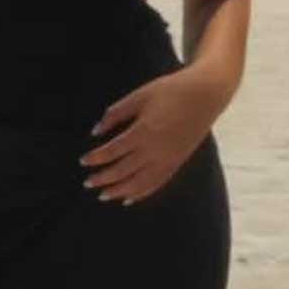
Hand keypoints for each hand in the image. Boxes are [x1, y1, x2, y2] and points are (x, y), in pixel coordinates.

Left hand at [78, 66, 222, 204]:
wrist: (206, 94)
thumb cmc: (171, 90)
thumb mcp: (140, 96)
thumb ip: (117, 113)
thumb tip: (96, 130)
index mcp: (144, 131)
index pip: (113, 151)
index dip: (96, 157)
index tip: (83, 161)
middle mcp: (155, 150)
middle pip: (123, 170)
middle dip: (103, 178)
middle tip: (87, 183)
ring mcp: (168, 159)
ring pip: (139, 183)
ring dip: (119, 190)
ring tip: (103, 195)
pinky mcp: (177, 163)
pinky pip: (157, 183)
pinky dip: (141, 193)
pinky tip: (129, 198)